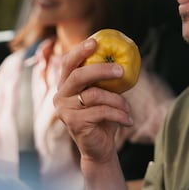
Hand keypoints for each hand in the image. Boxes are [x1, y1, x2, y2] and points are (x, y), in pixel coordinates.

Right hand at [53, 38, 131, 189]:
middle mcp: (60, 95)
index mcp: (66, 84)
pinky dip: (118, 114)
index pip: (69, 63)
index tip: (94, 42)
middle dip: (101, 70)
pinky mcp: (74, 123)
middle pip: (79, 76)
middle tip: (121, 70)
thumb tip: (123, 59)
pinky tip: (128, 120)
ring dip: (117, 100)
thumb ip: (105, 79)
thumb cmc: (103, 117)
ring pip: (94, 95)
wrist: (99, 147)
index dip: (80, 51)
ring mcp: (65, 110)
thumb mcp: (104, 94)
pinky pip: (101, 112)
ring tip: (127, 108)